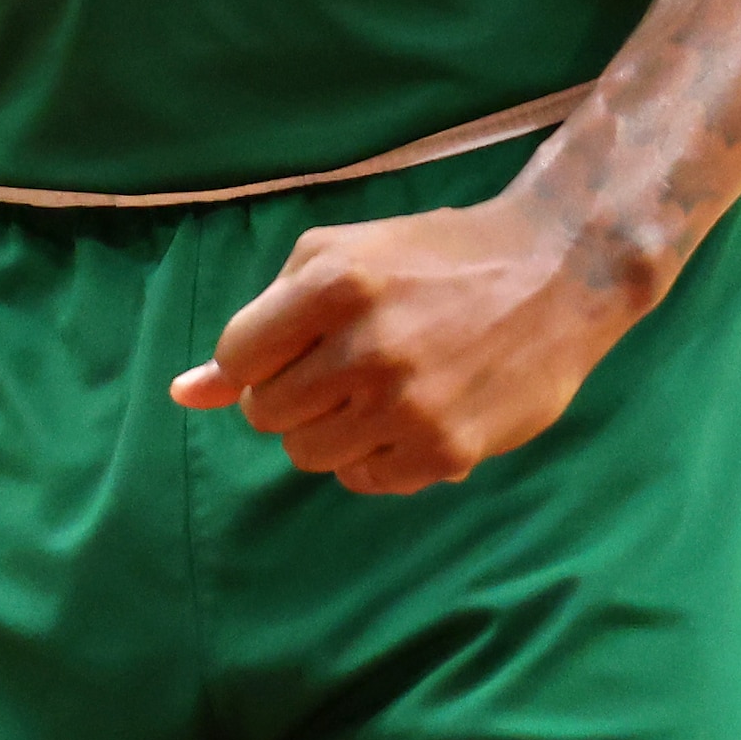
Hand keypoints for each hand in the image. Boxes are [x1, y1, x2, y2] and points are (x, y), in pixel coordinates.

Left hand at [168, 186, 652, 495]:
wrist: (556, 271)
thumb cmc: (435, 257)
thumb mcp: (340, 258)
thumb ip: (262, 320)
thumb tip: (184, 395)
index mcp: (332, 283)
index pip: (238, 359)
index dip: (257, 359)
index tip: (294, 347)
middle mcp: (366, 346)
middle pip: (268, 414)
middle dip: (291, 395)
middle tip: (341, 367)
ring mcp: (408, 405)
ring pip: (309, 455)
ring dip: (330, 431)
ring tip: (376, 392)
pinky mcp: (445, 451)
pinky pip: (366, 482)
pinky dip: (374, 459)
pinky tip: (408, 418)